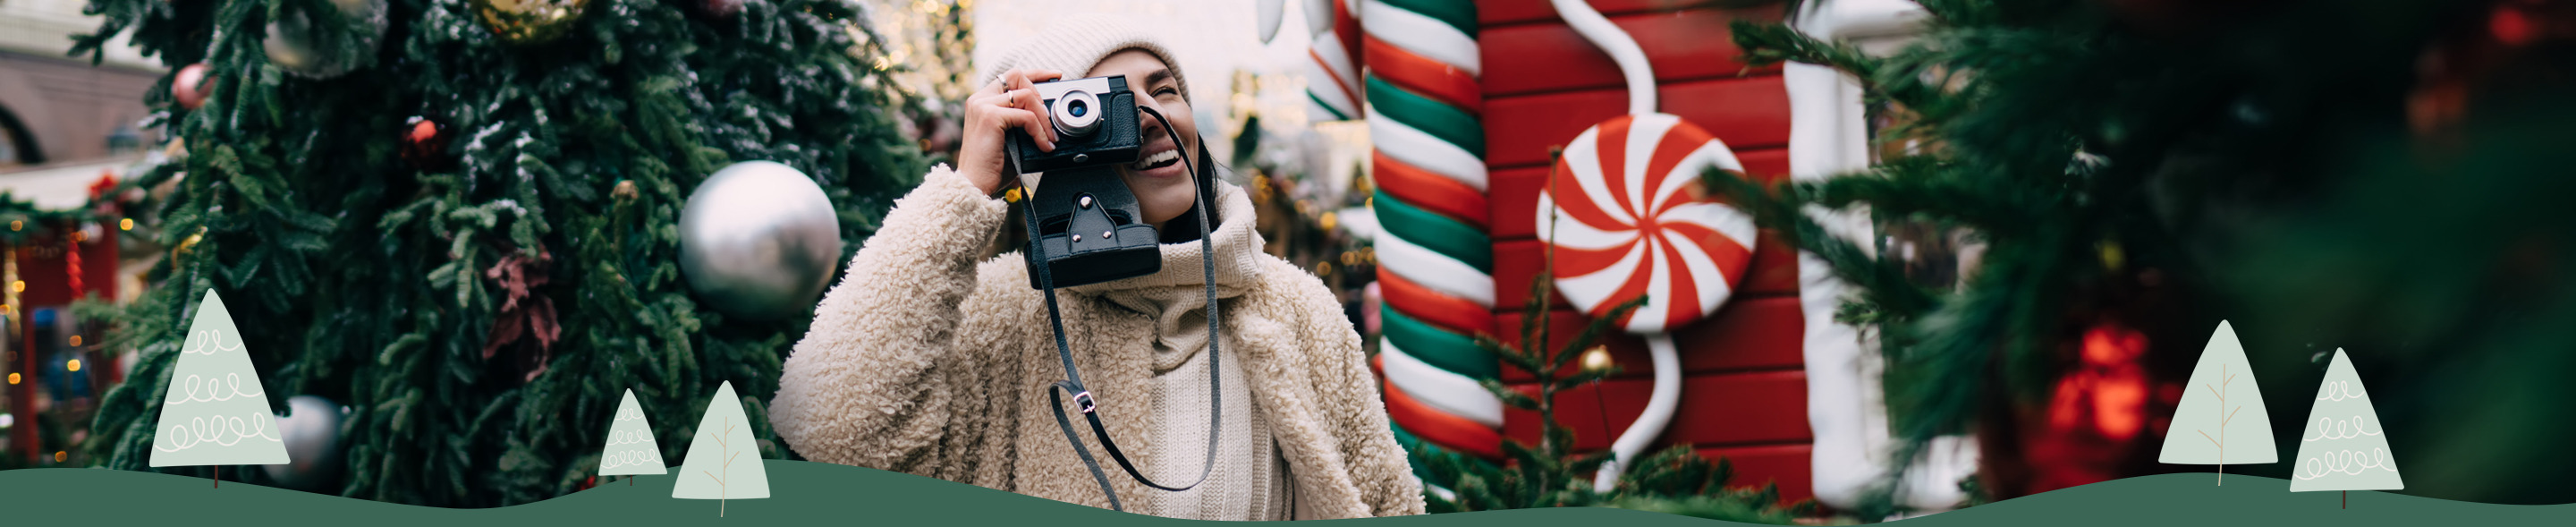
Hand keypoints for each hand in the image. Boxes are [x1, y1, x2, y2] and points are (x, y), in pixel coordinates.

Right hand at [957, 68, 1062, 195]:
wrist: (973, 185)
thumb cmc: (990, 167)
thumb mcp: (1008, 138)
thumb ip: (1020, 121)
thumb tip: (1048, 116)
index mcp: (982, 101)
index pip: (1010, 76)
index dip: (1035, 74)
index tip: (1055, 76)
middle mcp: (979, 99)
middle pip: (1018, 76)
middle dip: (1041, 95)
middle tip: (1050, 121)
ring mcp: (983, 106)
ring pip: (1026, 95)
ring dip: (1044, 118)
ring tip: (1050, 137)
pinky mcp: (990, 117)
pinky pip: (1026, 116)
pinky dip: (1040, 131)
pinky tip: (1043, 145)